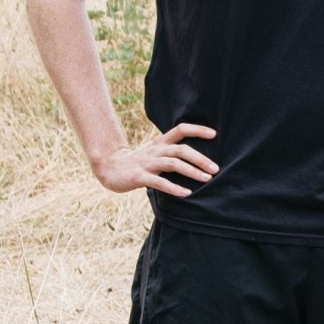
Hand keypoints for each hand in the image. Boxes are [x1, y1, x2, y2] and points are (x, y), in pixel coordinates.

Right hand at [92, 121, 217, 198]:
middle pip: (180, 150)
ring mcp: (146, 163)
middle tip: (216, 169)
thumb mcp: (156, 152)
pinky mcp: (138, 177)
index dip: (197, 130)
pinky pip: (159, 182)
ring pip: (172, 163)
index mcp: (160, 143)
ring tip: (207, 179)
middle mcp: (155, 151)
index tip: (214, 134)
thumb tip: (201, 158)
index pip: (180, 130)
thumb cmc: (139, 162)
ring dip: (192, 171)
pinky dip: (174, 188)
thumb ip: (173, 152)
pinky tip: (186, 193)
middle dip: (200, 159)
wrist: (108, 168)